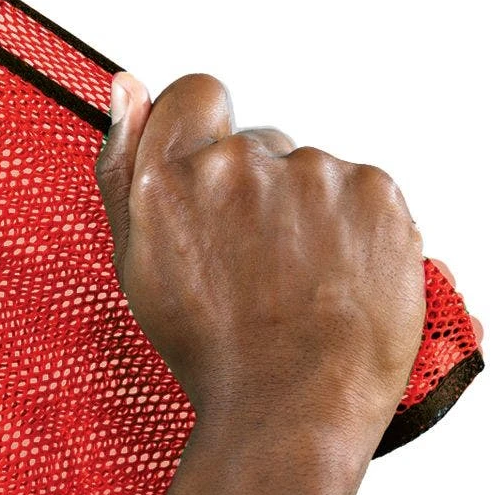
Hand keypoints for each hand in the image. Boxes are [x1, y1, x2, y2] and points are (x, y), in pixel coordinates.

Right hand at [94, 71, 464, 450]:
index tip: (217, 181)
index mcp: (168, 176)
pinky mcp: (372, 193)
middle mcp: (236, 163)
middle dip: (258, 191)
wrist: (290, 409)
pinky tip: (338, 276)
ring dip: (308, 212)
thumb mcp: (137, 260)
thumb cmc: (210, 348)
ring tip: (301, 281)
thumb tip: (126, 84)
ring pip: (310, 172)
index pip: (197, 94)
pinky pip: (361, 190)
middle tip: (260, 264)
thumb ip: (122, 163)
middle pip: (257, 144)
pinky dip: (356, 227)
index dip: (207, 131)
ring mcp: (310, 174)